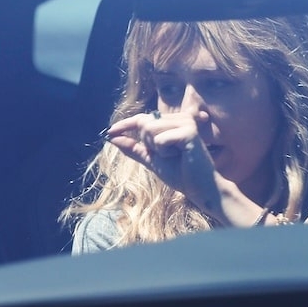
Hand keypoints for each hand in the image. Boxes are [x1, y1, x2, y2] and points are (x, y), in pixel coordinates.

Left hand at [107, 111, 222, 213]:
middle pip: (143, 124)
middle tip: (167, 155)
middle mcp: (179, 118)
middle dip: (148, 143)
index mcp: (172, 122)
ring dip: (157, 149)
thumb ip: (133, 148)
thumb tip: (113, 138)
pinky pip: (160, 140)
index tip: (109, 132)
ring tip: (175, 155)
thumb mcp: (150, 159)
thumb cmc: (179, 173)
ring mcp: (185, 123)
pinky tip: (180, 156)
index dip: (125, 125)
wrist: (198, 188)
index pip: (142, 119)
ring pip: (150, 130)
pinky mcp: (189, 132)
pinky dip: (164, 152)